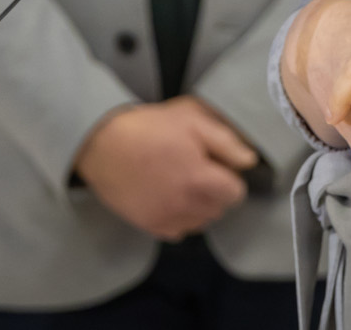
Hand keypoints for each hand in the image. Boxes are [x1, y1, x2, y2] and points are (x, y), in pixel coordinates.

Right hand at [74, 97, 258, 241]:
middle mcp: (185, 206)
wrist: (101, 144)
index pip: (236, 194)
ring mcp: (165, 219)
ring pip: (200, 222)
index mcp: (199, 180)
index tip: (218, 165)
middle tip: (199, 168)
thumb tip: (249, 161)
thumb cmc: (148, 127)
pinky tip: (169, 196)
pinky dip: (180, 217)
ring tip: (183, 182)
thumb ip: (226, 141)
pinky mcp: (148, 226)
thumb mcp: (192, 119)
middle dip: (216, 191)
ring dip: (200, 206)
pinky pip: (178, 230)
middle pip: (219, 209)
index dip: (230, 177)